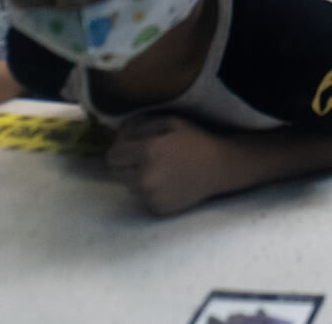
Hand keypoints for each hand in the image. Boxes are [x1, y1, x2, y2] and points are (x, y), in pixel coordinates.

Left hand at [107, 115, 232, 215]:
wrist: (219, 167)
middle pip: (116, 173)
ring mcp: (152, 196)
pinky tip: (167, 182)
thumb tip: (117, 135)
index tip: (132, 147)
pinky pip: (142, 198)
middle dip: (126, 165)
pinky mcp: (158, 209)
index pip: (112, 157)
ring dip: (137, 178)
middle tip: (145, 158)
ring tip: (160, 170)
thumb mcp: (169, 122)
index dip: (120, 150)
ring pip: (128, 187)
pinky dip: (150, 191)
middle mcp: (145, 177)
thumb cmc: (194, 140)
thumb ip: (139, 126)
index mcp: (147, 152)